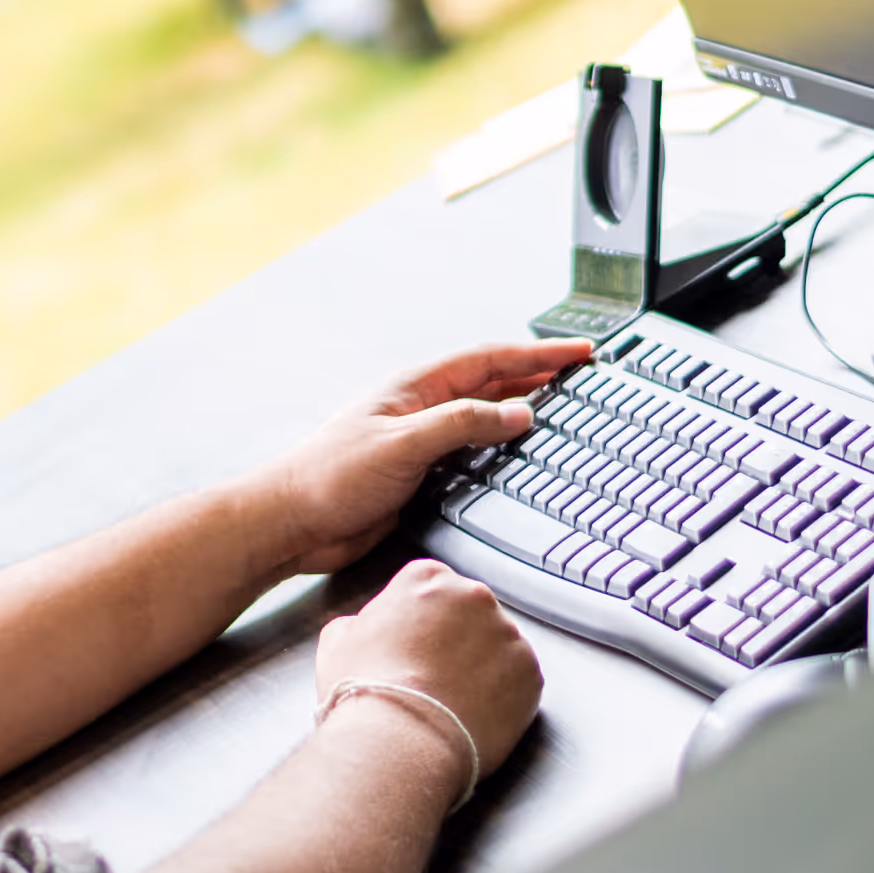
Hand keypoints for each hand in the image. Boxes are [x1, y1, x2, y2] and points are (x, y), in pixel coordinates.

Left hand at [249, 338, 594, 577]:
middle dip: (537, 374)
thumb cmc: (331, 476)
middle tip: (580, 371)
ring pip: (482, 415)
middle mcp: (421, 406)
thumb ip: (461, 423)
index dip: (537, 354)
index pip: (490, 359)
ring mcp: (419, 439)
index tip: (578, 350)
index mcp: (417, 386)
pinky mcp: (418, 472)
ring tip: (561, 404)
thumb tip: (518, 413)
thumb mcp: (403, 443)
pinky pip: (469, 450)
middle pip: (491, 382)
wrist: (293, 521)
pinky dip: (498, 445)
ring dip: (521, 408)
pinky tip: (515, 452)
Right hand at [313, 559, 541, 791]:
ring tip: (453, 702)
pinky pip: (520, 680)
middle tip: (432, 677)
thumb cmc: (365, 692)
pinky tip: (475, 715)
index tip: (412, 645)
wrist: (400, 741)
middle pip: (468, 613)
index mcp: (426, 578)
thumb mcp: (338, 641)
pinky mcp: (530, 672)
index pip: (429, 587)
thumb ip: (361, 622)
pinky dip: (505, 697)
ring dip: (482, 667)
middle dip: (455, 640)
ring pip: (497, 646)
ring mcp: (507, 633)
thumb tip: (366, 629)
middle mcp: (473, 595)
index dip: (419, 621)